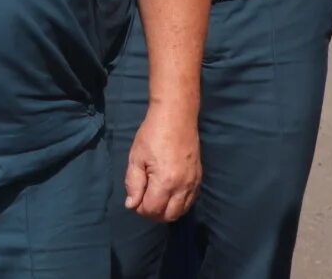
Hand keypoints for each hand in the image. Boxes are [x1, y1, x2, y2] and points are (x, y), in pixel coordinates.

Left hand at [123, 104, 199, 221]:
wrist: (176, 116)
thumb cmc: (152, 134)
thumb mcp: (136, 157)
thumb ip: (133, 184)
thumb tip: (132, 205)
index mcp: (165, 181)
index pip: (152, 210)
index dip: (140, 208)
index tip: (135, 198)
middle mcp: (183, 186)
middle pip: (169, 216)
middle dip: (153, 213)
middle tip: (144, 200)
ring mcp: (193, 183)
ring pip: (181, 211)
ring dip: (167, 210)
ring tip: (156, 197)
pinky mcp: (199, 178)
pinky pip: (190, 201)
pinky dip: (179, 204)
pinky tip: (169, 194)